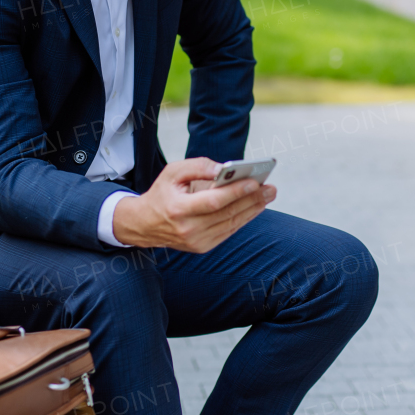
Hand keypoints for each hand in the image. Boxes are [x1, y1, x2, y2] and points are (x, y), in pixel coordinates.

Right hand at [112, 157, 275, 251]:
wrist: (144, 225)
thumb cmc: (162, 194)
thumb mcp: (172, 172)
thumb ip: (198, 167)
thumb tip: (224, 169)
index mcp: (178, 209)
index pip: (213, 201)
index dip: (236, 192)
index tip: (255, 182)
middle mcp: (188, 229)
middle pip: (227, 214)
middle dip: (252, 200)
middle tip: (270, 188)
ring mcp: (196, 241)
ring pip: (231, 224)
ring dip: (253, 209)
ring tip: (268, 195)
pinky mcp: (202, 247)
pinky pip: (228, 231)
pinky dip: (243, 219)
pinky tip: (255, 207)